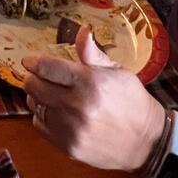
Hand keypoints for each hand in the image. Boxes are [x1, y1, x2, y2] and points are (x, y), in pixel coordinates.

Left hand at [23, 25, 166, 172]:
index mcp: (89, 83)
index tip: (30, 60)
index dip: (33, 61)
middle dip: (33, 77)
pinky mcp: (68, 147)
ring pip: (34, 106)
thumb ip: (93, 53)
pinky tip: (57, 113)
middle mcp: (76, 106)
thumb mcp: (117, 72)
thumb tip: (82, 30)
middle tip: (40, 76)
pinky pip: (40, 126)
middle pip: (34, 86)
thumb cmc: (132, 101)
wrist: (147, 142)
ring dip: (38, 97)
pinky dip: (44, 117)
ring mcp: (70, 129)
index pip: (47, 67)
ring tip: (51, 94)